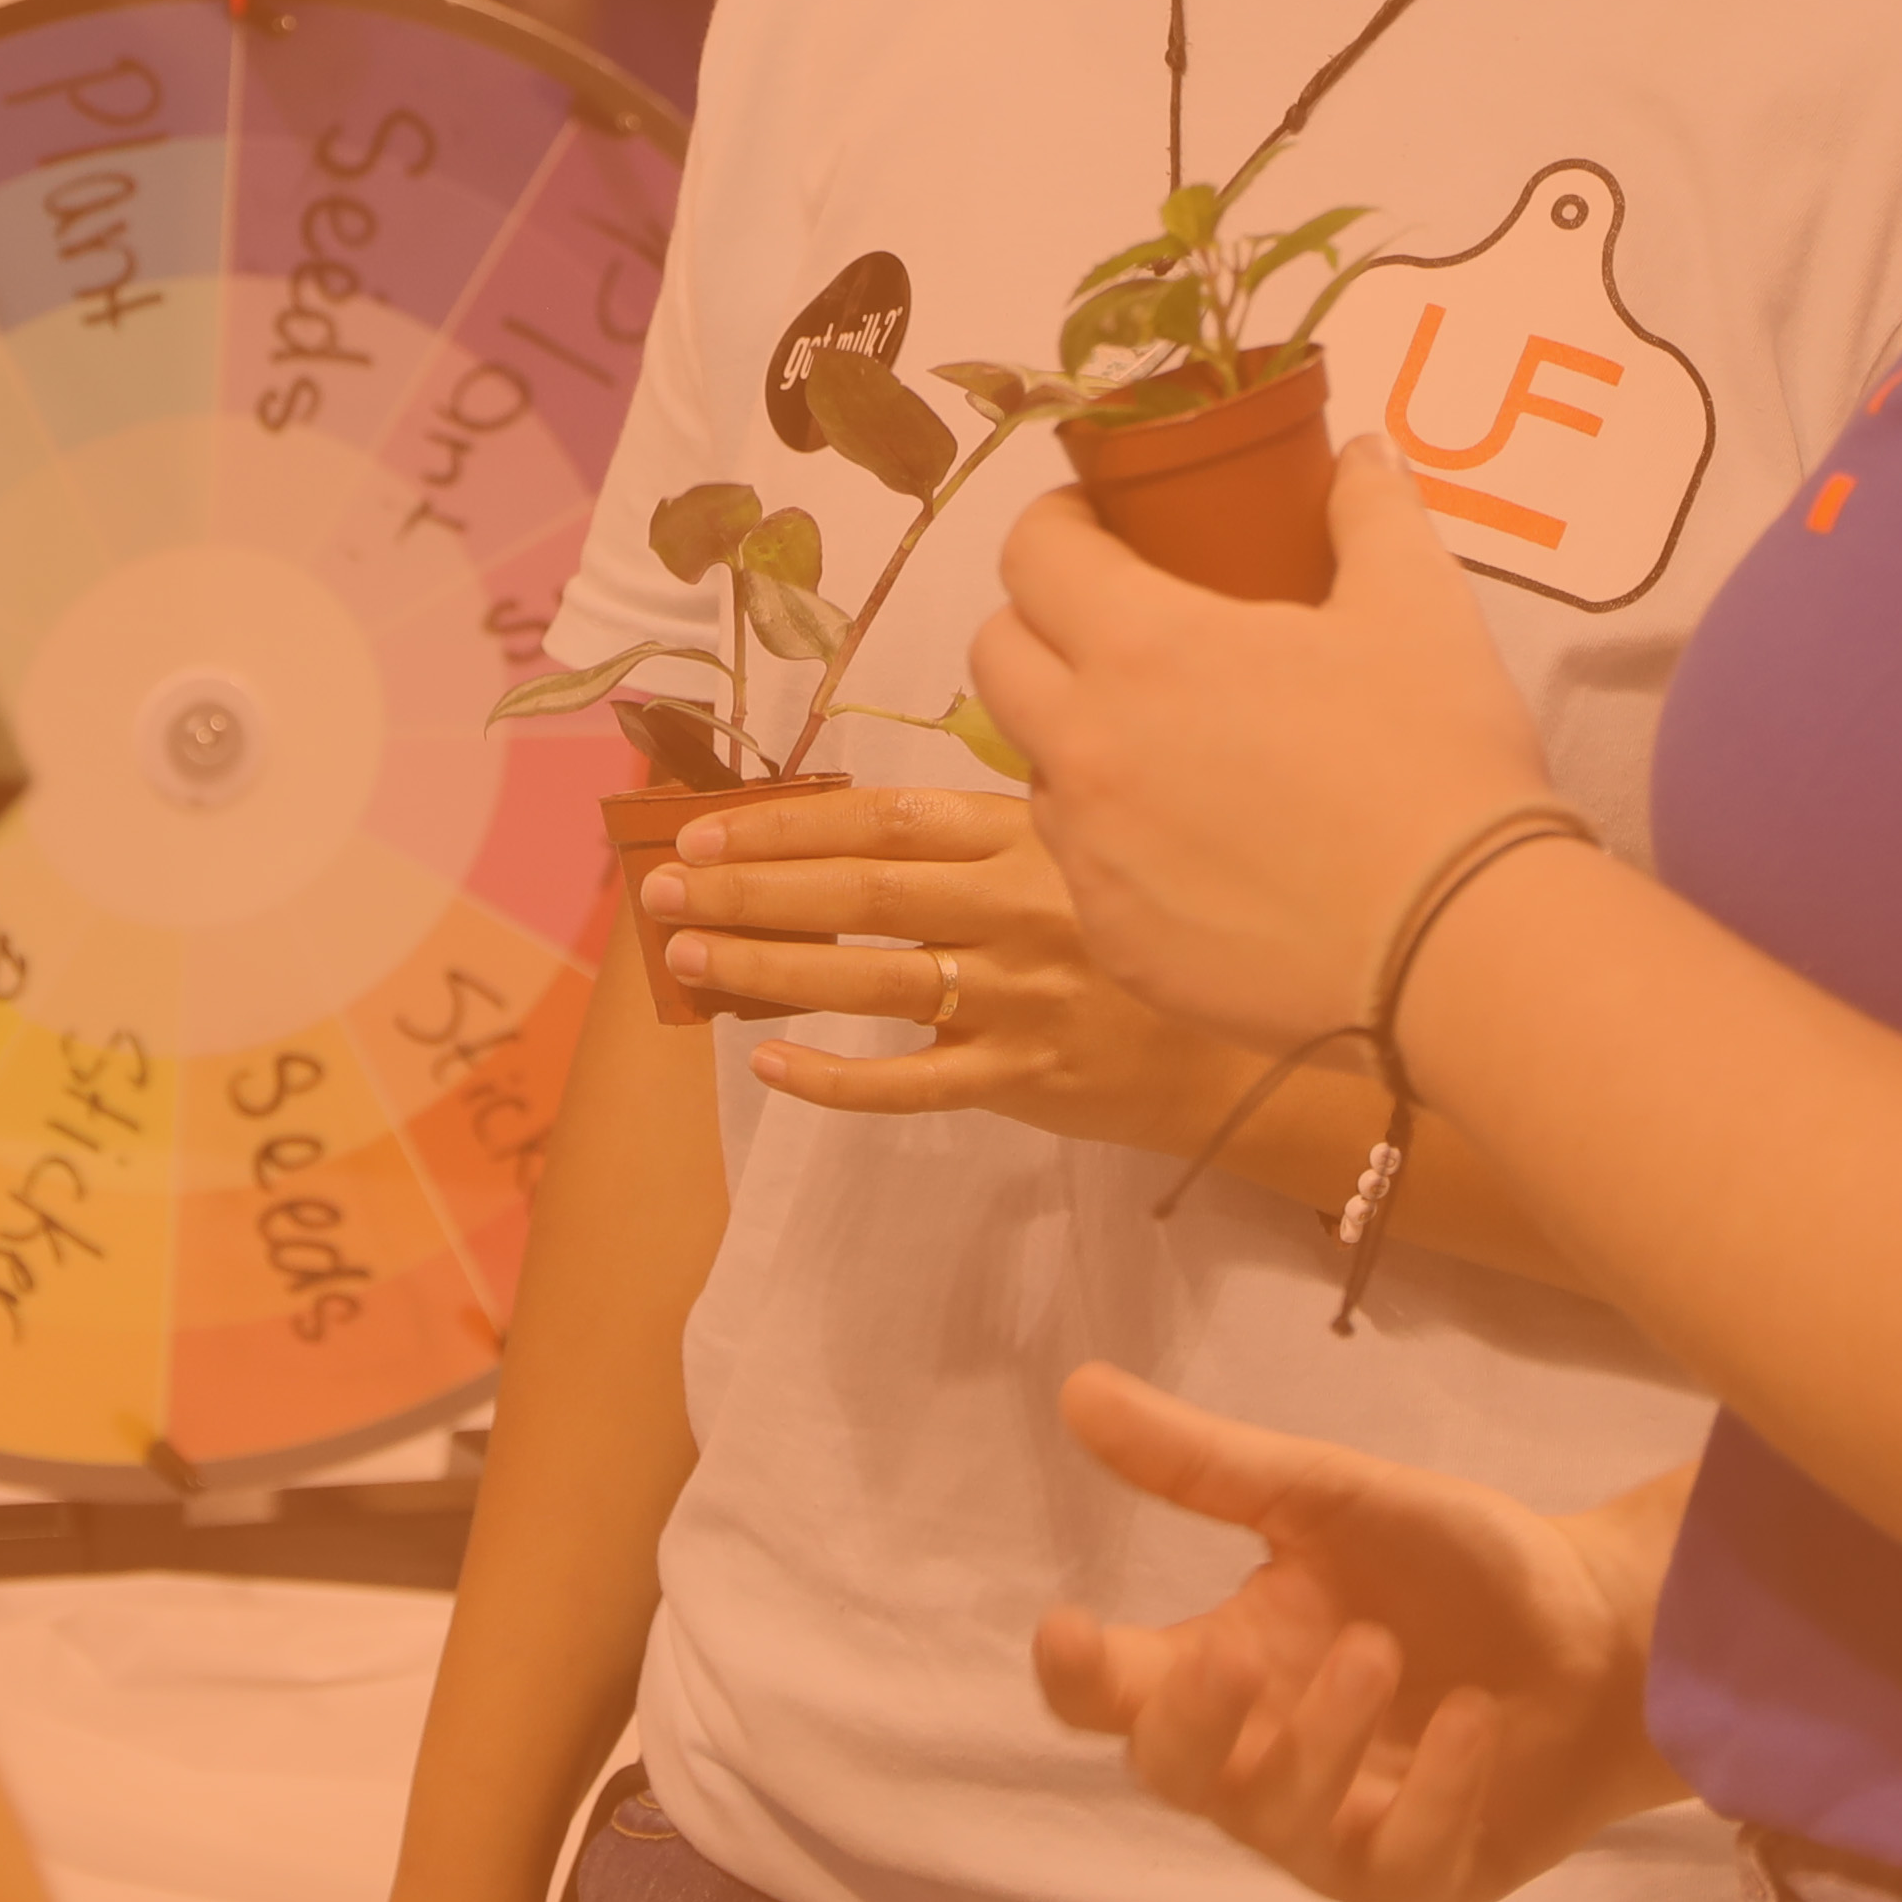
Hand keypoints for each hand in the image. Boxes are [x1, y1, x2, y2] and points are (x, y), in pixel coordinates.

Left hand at [646, 784, 1284, 1157]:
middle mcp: (1017, 908)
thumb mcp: (1074, 850)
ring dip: (770, 967)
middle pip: (861, 890)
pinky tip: (770, 1062)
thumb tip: (844, 824)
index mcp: (1024, 836)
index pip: (883, 818)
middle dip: (751, 890)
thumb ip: (979, 834)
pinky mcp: (1023, 1078)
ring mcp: (1018, 997)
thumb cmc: (1133, 939)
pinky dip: (836, 1076)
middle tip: (663, 892)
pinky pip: (911, 1082)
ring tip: (690, 960)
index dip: (787, 823)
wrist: (1238, 1049)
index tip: (704, 832)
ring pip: (871, 978)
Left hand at [975, 446, 1560, 1052]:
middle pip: (996, 656)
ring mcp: (1092, 856)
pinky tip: (1208, 849)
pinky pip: (1086, 871)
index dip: (1059, 526)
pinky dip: (1123, 843)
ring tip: (1175, 746)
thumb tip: (1358, 455)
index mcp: (1141, 649)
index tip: (1104, 529)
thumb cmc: (1436, 759)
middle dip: (1041, 624)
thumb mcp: (1418, 605)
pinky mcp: (1117, 942)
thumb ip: (1371, 511)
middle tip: (1123, 627)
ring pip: (1037, 770)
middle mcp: (1087, 750)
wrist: (1461, 945)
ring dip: (1080, 740)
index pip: (1031, 554)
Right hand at [1029, 1366, 1683, 1901]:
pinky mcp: (1420, 1880)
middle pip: (1172, 1772)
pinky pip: (1396, 1861)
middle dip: (1192, 1718)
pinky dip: (1432, 1792)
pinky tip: (1473, 1721)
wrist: (1604, 1630)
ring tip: (1378, 1648)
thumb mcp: (1329, 1497)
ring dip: (1319, 1737)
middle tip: (1231, 1646)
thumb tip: (1076, 1387)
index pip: (1112, 1694)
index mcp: (1220, 1670)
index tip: (1067, 1625)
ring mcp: (1334, 1836)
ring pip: (1276, 1822)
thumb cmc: (1451, 1567)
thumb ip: (1204, 1464)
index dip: (1078, 1675)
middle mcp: (1257, 1764)